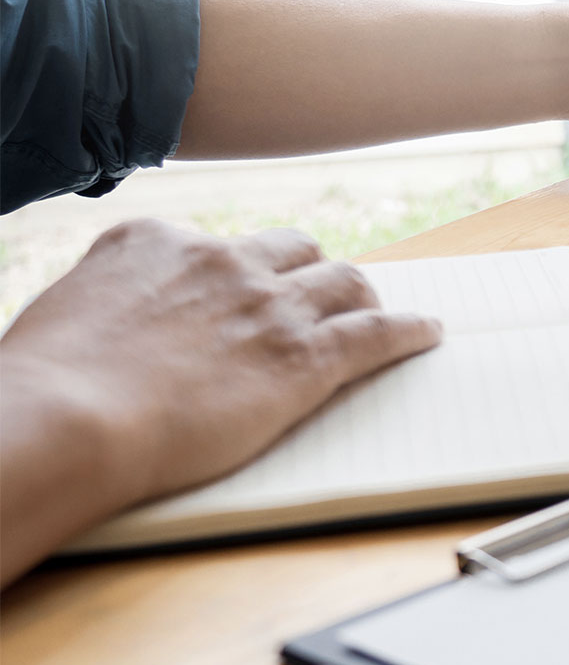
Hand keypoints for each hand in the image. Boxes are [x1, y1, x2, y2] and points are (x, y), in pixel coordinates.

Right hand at [0, 221, 441, 581]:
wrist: (67, 421)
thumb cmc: (45, 388)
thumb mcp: (64, 315)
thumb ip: (107, 303)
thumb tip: (110, 323)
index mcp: (154, 242)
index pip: (213, 245)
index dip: (233, 273)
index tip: (242, 290)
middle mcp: (220, 260)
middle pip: (293, 251)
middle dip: (308, 273)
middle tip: (320, 297)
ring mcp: (268, 304)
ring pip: (344, 282)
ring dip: (361, 297)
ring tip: (376, 312)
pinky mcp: (305, 355)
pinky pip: (378, 331)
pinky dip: (408, 331)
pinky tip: (427, 334)